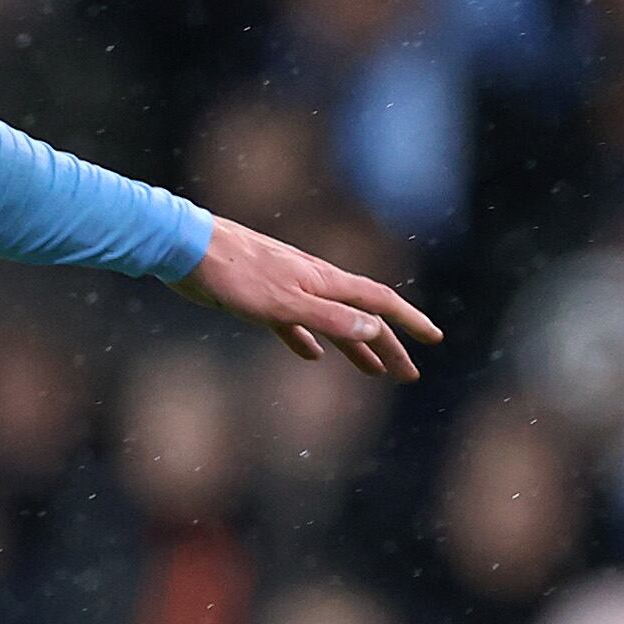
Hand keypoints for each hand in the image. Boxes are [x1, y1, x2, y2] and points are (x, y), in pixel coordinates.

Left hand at [180, 217, 440, 378]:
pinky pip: (295, 325)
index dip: (409, 323)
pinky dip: (308, 341)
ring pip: (332, 323)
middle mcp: (314, 283)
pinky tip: (312, 356)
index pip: (381, 303)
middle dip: (388, 346)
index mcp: (326, 282)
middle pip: (362, 318)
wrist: (189, 249)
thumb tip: (375, 329)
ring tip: (372, 372)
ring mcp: (289, 290)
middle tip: (407, 375)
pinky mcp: (261, 299)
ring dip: (354, 347)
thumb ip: (329, 317)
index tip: (434, 340)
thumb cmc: (235, 275)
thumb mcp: (285, 303)